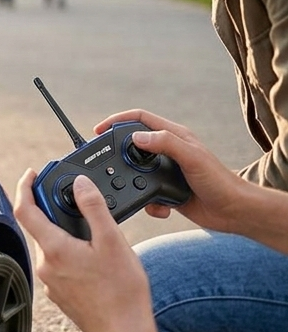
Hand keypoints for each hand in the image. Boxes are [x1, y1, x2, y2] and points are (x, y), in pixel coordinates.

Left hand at [13, 171, 167, 331]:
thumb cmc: (122, 292)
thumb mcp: (113, 241)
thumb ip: (94, 208)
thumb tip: (79, 184)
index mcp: (54, 249)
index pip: (25, 209)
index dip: (25, 187)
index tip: (32, 174)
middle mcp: (45, 266)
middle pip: (39, 227)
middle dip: (53, 210)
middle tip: (74, 199)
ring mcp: (50, 281)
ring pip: (50, 246)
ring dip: (64, 232)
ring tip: (92, 230)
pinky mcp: (59, 293)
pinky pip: (57, 263)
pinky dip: (68, 251)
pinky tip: (92, 256)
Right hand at [93, 110, 246, 232]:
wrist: (233, 212)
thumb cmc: (219, 181)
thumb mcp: (192, 157)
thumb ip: (166, 143)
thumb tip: (136, 137)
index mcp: (174, 136)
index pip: (139, 119)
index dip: (117, 121)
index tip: (98, 130)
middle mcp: (168, 152)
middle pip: (132, 146)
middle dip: (118, 155)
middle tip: (104, 164)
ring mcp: (165, 171)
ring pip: (135, 173)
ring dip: (133, 184)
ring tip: (138, 192)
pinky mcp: (165, 191)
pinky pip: (144, 194)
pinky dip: (148, 203)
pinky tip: (159, 207)